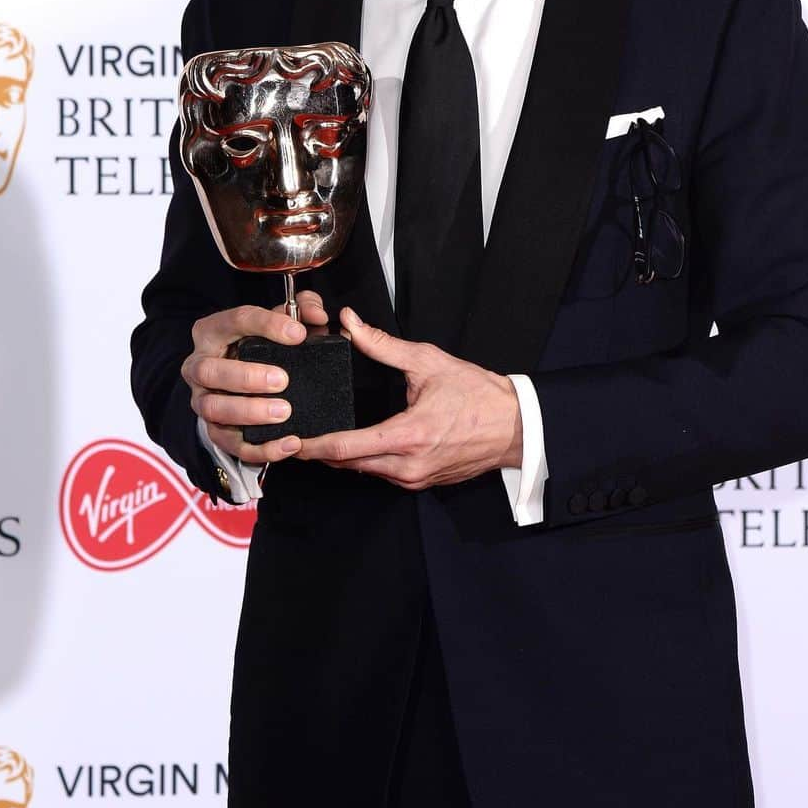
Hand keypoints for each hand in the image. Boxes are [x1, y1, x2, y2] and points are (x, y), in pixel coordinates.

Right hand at [181, 291, 329, 464]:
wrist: (241, 381)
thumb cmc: (262, 346)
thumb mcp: (279, 322)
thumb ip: (301, 310)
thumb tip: (316, 316)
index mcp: (213, 331)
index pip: (235, 320)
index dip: (267, 325)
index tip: (299, 334)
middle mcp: (199, 365)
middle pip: (210, 370)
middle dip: (246, 376)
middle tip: (283, 380)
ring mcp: (203, 399)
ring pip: (214, 408)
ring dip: (249, 412)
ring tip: (284, 412)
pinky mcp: (215, 430)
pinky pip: (232, 444)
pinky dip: (260, 447)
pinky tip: (289, 443)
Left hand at [292, 308, 522, 489]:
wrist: (516, 426)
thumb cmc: (479, 394)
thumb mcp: (429, 362)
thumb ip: (382, 345)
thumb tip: (351, 324)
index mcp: (408, 436)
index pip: (347, 448)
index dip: (314, 447)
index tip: (291, 442)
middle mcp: (409, 466)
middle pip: (348, 465)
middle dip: (319, 454)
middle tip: (292, 440)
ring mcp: (416, 479)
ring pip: (365, 472)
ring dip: (341, 459)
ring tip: (316, 441)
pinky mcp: (423, 483)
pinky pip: (383, 474)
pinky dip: (364, 461)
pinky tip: (353, 446)